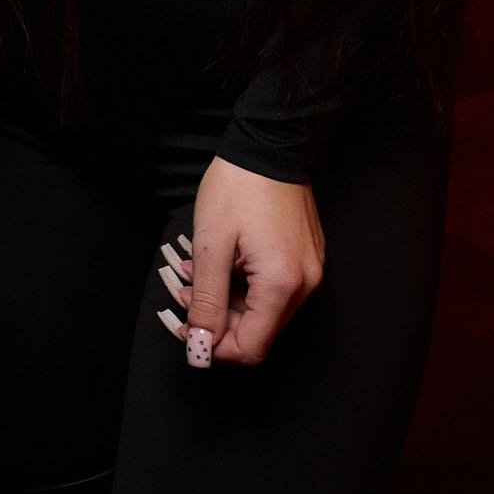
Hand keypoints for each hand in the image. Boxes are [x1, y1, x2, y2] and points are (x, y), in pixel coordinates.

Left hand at [154, 157, 324, 367]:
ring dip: (226, 301)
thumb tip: (200, 344)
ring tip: (195, 275)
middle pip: (258, 332)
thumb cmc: (239, 187)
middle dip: (216, 321)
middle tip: (184, 294)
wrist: (270, 145)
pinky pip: (273, 290)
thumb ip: (208, 301)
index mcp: (281, 285)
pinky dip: (243, 286)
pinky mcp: (306, 259)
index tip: (186, 329)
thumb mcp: (211, 245)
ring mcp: (309, 272)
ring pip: (264, 311)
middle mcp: (304, 285)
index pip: (250, 348)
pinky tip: (220, 264)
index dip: (214, 347)